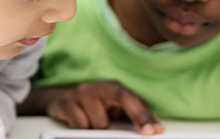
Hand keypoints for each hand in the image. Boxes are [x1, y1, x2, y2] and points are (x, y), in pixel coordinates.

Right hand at [48, 81, 162, 135]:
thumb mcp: (115, 109)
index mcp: (114, 87)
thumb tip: (156, 129)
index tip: (154, 131)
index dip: (144, 114)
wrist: (62, 99)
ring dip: (98, 128)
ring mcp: (82, 92)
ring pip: (100, 123)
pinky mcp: (67, 102)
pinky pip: (81, 125)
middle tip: (145, 133)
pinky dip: (82, 128)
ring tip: (94, 124)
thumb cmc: (95, 107)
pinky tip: (81, 122)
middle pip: (122, 98)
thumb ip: (134, 116)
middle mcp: (100, 86)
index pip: (133, 98)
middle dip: (137, 116)